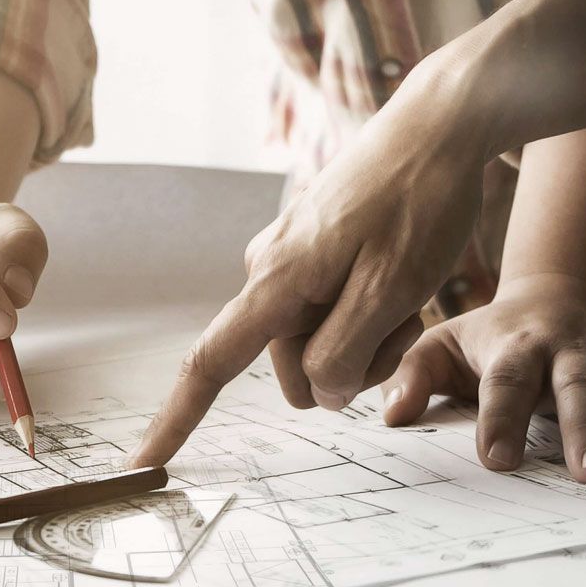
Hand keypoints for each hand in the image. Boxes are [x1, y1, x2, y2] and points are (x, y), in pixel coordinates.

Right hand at [132, 117, 484, 466]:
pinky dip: (373, 315)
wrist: (440, 125)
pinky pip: (334, 315)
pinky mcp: (315, 255)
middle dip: (351, 364)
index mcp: (276, 281)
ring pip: (321, 346)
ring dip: (370, 339)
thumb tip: (320, 394)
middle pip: (293, 369)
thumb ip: (346, 354)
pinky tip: (403, 276)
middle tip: (402, 317)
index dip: (177, 419)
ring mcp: (291, 262)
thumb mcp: (393, 290)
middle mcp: (269, 272)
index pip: (211, 363)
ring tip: (408, 290)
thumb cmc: (420, 201)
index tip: (145, 461)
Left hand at [379, 274, 585, 482]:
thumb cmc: (494, 339)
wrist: (567, 296)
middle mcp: (575, 351)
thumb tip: (391, 416)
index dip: (502, 418)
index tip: (496, 460)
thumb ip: (413, 375)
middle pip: (583, 389)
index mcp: (517, 345)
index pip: (506, 383)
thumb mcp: (443, 342)